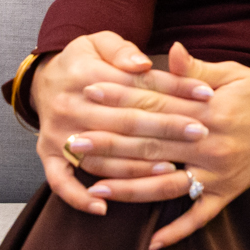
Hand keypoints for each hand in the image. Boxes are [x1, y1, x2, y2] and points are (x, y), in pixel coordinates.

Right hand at [33, 32, 216, 216]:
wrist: (43, 78)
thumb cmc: (82, 60)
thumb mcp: (99, 42)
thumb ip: (122, 50)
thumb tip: (143, 63)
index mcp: (86, 74)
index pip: (139, 85)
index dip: (175, 89)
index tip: (207, 94)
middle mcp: (70, 106)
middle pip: (126, 122)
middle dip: (167, 128)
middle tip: (200, 133)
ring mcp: (58, 134)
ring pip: (102, 157)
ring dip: (136, 167)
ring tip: (170, 169)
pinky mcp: (47, 154)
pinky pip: (61, 182)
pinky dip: (79, 198)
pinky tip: (103, 208)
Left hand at [80, 43, 249, 249]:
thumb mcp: (232, 73)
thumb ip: (196, 71)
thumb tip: (172, 51)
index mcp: (209, 111)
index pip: (155, 104)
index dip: (120, 98)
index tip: (90, 94)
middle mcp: (211, 145)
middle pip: (151, 145)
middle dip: (110, 144)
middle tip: (75, 143)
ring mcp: (219, 174)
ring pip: (167, 186)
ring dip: (130, 188)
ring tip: (96, 188)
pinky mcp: (229, 193)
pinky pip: (200, 218)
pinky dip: (176, 232)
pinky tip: (150, 243)